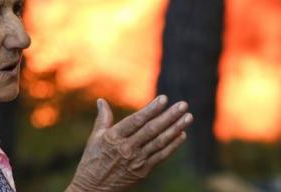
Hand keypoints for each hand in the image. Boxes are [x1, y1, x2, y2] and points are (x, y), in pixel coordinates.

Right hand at [66, 95, 192, 191]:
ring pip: (159, 142)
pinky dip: (172, 145)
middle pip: (152, 130)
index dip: (151, 109)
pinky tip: (182, 135)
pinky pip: (161, 156)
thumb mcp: (95, 138)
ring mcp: (137, 160)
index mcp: (114, 137)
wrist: (94, 189)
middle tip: (183, 105)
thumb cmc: (93, 160)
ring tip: (188, 117)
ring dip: (175, 129)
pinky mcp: (143, 171)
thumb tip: (101, 100)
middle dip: (169, 116)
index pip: (136, 121)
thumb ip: (103, 118)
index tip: (164, 98)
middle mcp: (127, 148)